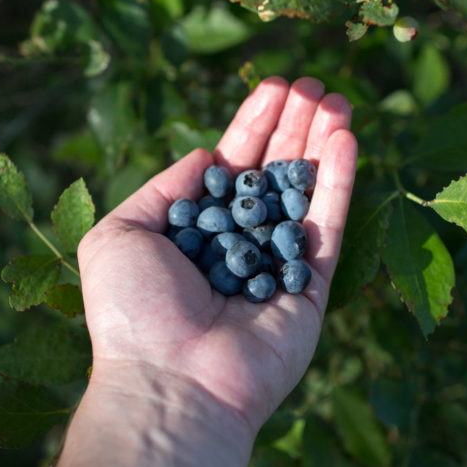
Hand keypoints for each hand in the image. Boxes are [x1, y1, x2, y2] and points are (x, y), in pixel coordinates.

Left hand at [78, 76, 357, 433]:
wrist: (170, 383)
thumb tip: (204, 156)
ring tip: (336, 99)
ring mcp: (280, 266)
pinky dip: (340, 183)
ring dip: (322, 143)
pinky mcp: (314, 289)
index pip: (233, 165)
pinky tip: (346, 140)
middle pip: (274, 172)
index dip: (252, 124)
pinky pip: (330, 226)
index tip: (275, 86)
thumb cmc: (134, 312)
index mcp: (197, 231)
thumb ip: (162, 188)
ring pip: (307, 192)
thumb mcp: (120, 235)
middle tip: (313, 83)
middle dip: (293, 125)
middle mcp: (241, 244)